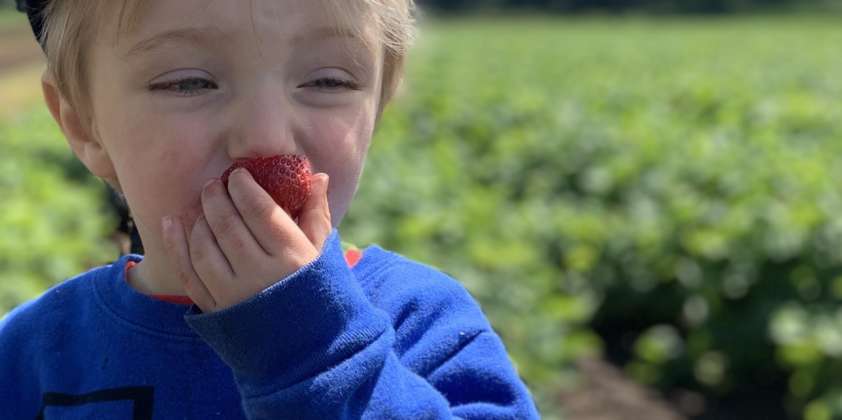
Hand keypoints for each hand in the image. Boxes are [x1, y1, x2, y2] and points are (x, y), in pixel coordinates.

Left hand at [161, 168, 330, 312]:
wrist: (304, 348)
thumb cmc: (315, 292)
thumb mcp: (321, 254)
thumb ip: (316, 214)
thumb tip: (317, 176)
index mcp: (291, 256)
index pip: (259, 209)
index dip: (243, 186)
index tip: (238, 175)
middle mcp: (260, 273)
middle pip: (228, 223)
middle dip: (216, 197)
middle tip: (214, 185)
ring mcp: (234, 293)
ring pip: (205, 245)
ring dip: (199, 219)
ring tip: (203, 205)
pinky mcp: (215, 309)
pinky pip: (188, 272)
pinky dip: (176, 244)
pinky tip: (172, 222)